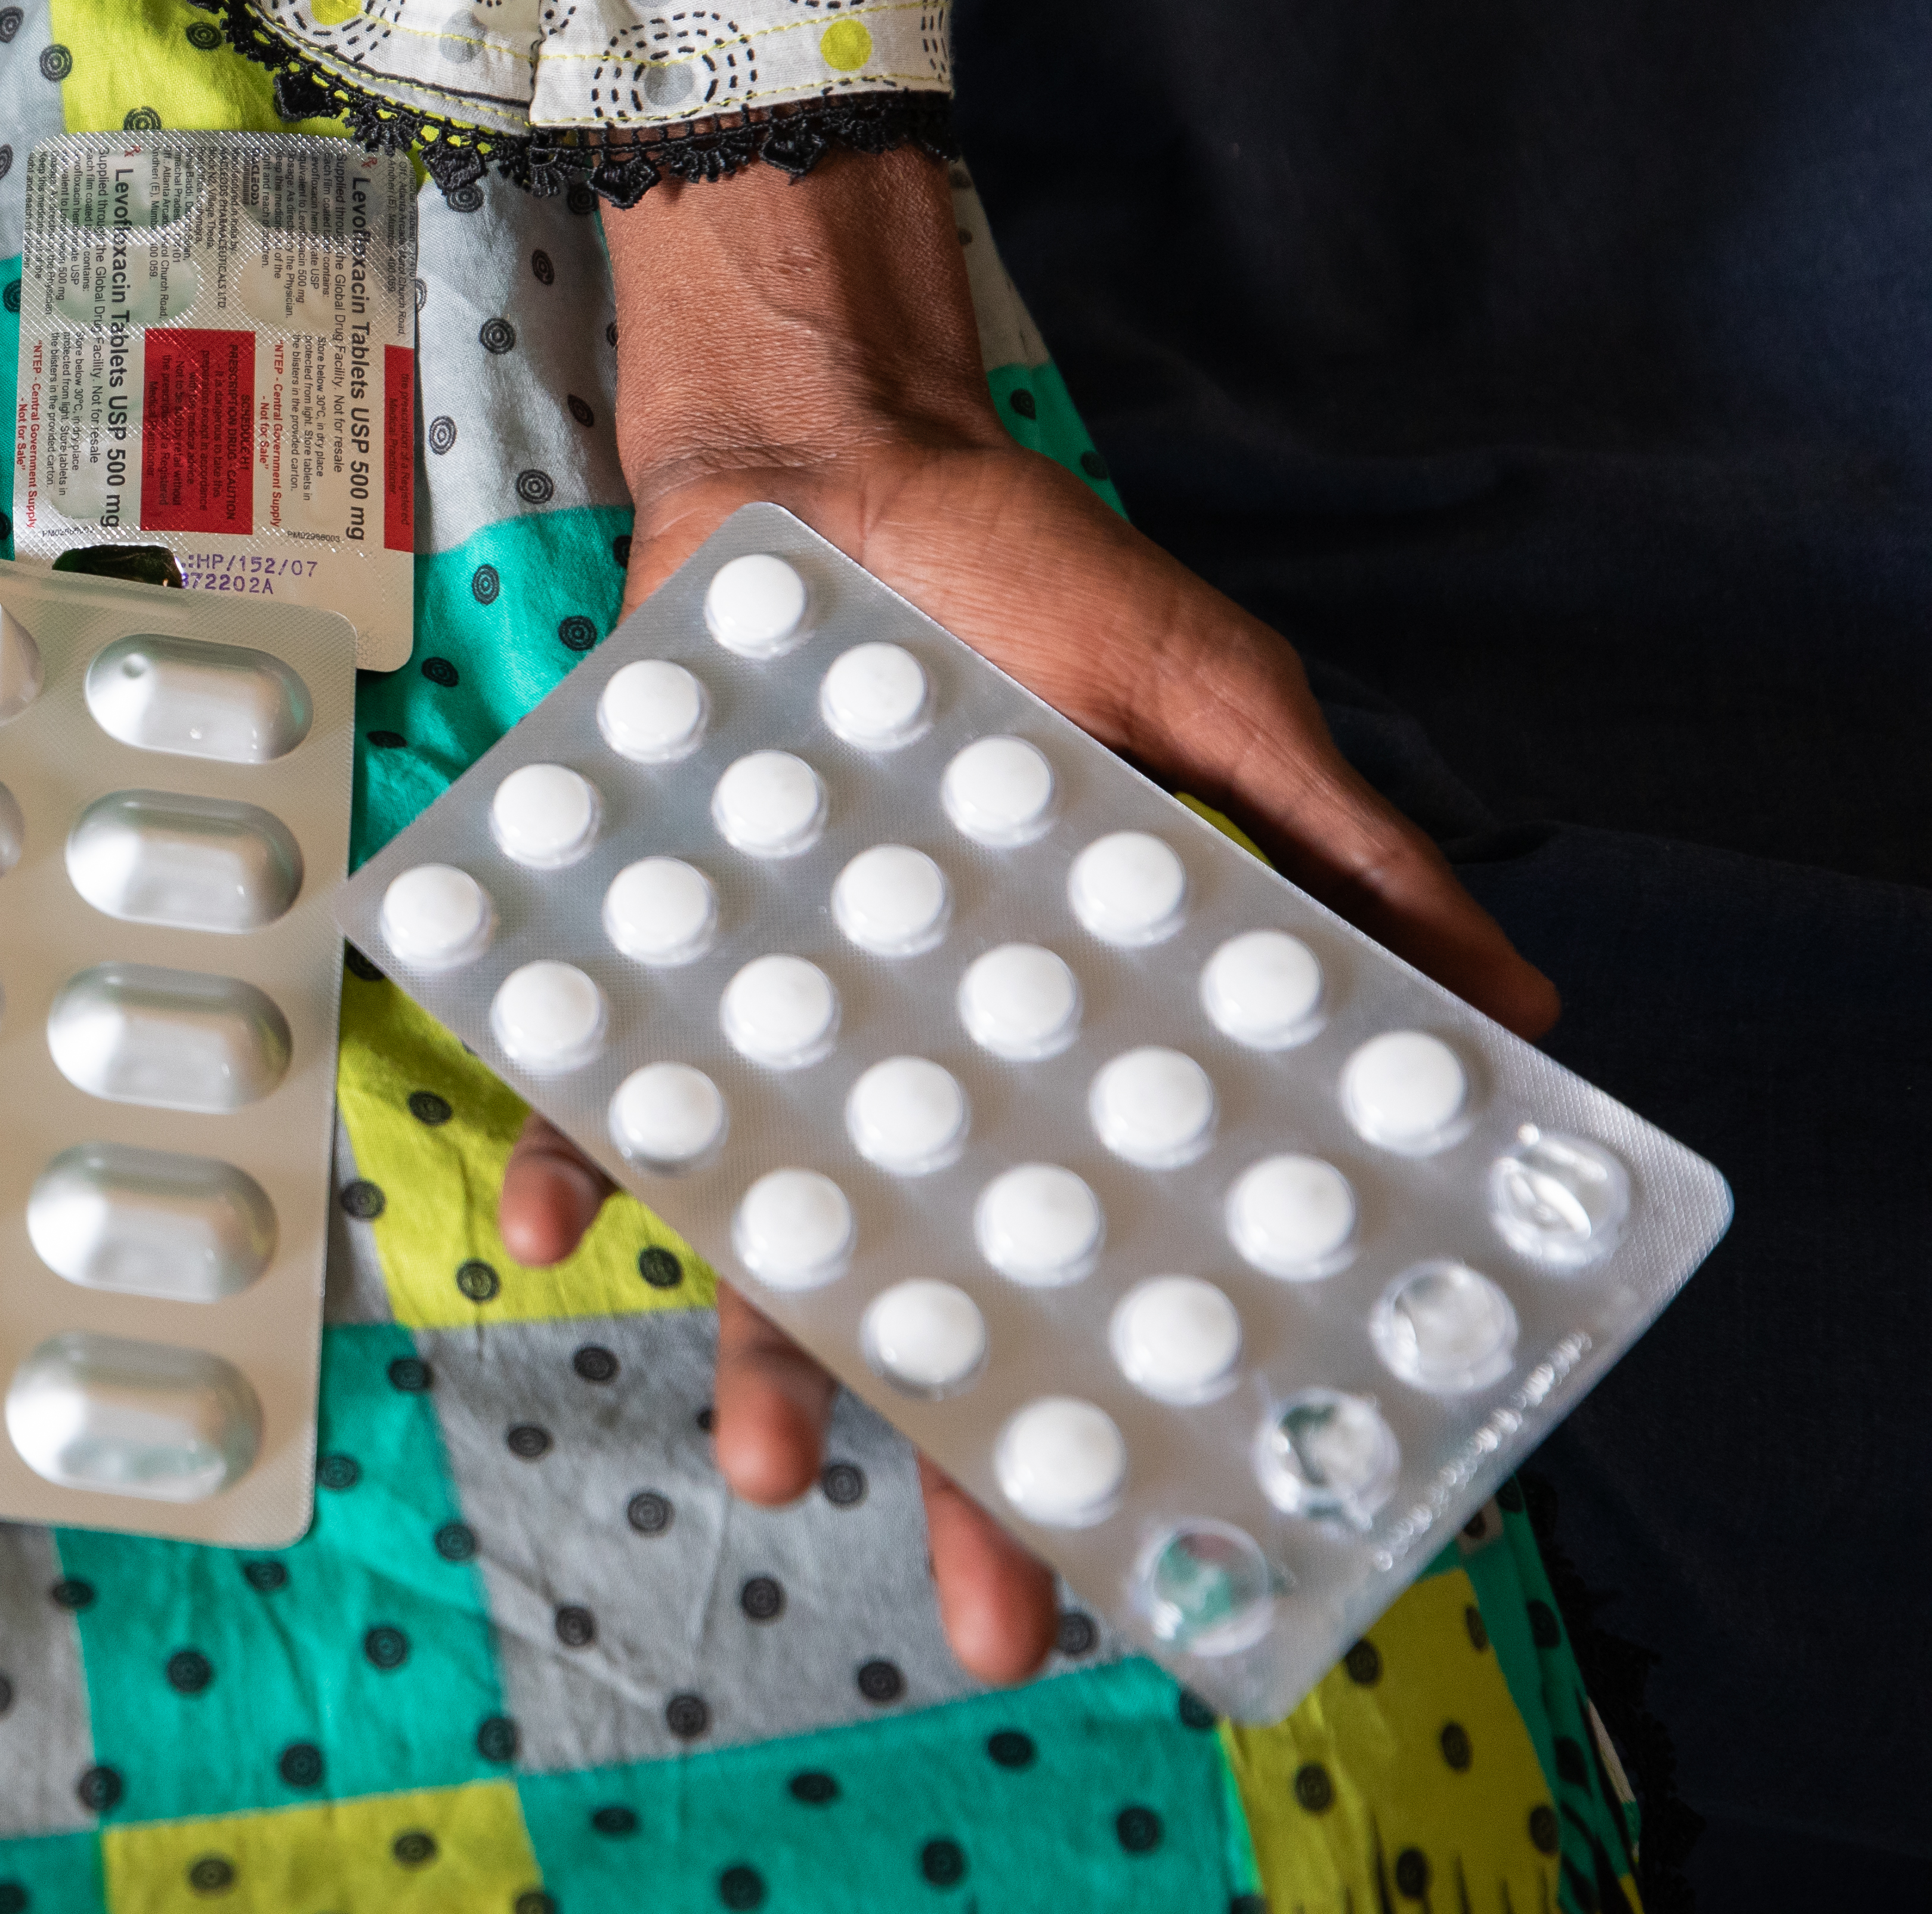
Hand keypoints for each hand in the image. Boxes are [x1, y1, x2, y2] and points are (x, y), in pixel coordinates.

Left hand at [494, 144, 1557, 1681]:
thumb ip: (1333, 856)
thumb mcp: (1208, 705)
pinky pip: (592, 1067)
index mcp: (1052, 1031)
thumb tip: (1517, 1016)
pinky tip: (543, 1219)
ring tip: (762, 1459)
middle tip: (967, 1606)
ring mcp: (778, 1002)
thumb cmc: (1034, 583)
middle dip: (947, 1445)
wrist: (836, 454)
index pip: (1098, 1239)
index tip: (1150, 1542)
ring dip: (756, 1343)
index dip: (1119, 1386)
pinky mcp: (655, 936)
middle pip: (932, 1283)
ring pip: (764, 1216)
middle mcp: (908, 1049)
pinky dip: (565, 1139)